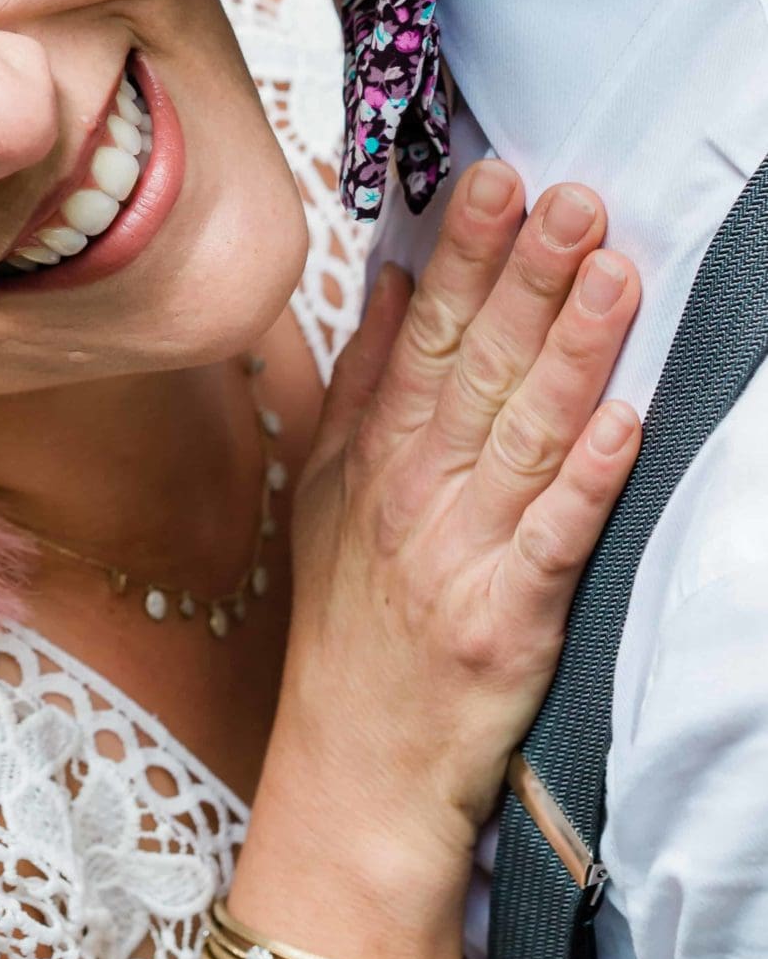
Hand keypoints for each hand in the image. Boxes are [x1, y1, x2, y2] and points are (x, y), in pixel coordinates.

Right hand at [272, 161, 640, 887]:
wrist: (351, 779)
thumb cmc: (349, 635)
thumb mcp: (330, 496)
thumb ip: (362, 383)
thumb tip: (391, 281)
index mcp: (377, 455)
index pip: (428, 332)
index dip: (465, 253)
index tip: (496, 179)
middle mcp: (415, 491)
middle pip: (479, 364)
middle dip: (525, 274)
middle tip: (569, 196)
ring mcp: (460, 554)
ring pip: (523, 432)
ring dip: (570, 349)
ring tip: (611, 270)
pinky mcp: (505, 621)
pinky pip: (554, 538)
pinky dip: (590, 479)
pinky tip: (627, 421)